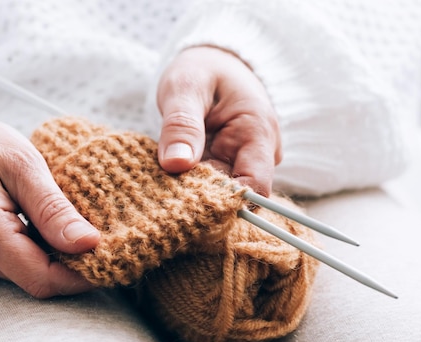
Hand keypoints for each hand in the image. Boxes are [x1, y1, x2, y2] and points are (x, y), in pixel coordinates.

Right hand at [0, 112, 99, 297]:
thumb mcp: (21, 163)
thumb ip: (52, 208)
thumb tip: (88, 244)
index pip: (41, 277)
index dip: (81, 274)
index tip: (107, 252)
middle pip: (35, 280)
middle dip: (71, 264)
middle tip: (96, 232)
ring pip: (24, 275)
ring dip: (53, 256)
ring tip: (66, 221)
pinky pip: (10, 266)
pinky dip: (34, 251)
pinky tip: (41, 225)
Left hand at [156, 46, 281, 195]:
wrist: (212, 62)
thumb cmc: (202, 69)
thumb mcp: (185, 87)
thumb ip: (181, 124)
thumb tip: (176, 164)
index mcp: (258, 132)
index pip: (255, 185)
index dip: (223, 198)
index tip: (184, 196)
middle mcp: (259, 153)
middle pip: (233, 192)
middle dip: (198, 194)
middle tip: (162, 186)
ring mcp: (243, 161)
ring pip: (218, 191)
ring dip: (190, 189)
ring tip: (161, 178)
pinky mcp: (226, 165)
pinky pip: (208, 183)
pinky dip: (188, 182)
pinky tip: (168, 175)